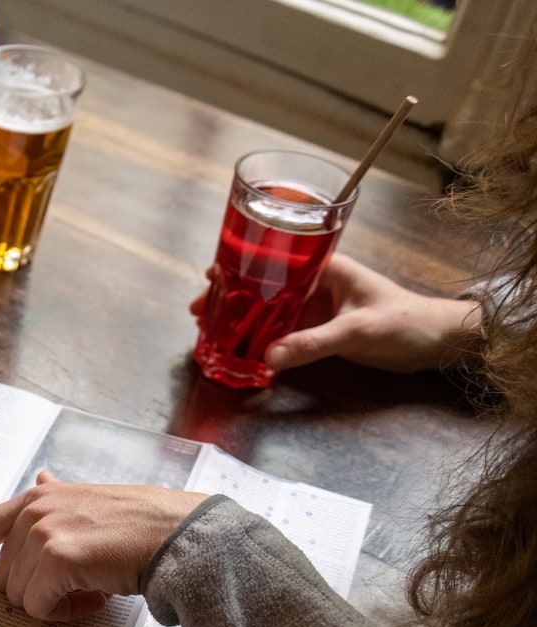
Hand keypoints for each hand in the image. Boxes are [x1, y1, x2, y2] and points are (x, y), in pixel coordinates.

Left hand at [0, 473, 207, 621]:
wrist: (182, 537)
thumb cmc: (144, 528)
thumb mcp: (90, 505)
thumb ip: (57, 501)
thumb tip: (41, 480)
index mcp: (36, 501)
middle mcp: (32, 512)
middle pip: (4, 578)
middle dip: (38, 591)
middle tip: (83, 583)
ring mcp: (41, 533)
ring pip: (21, 597)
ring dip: (57, 603)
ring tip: (96, 584)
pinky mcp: (55, 557)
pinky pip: (39, 607)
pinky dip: (68, 612)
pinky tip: (98, 594)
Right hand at [190, 253, 482, 373]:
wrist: (437, 343)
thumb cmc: (404, 323)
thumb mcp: (357, 332)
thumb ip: (312, 343)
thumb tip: (267, 358)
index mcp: (324, 268)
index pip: (274, 260)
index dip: (239, 266)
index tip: (210, 275)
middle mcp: (315, 284)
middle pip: (263, 285)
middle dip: (230, 295)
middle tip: (199, 311)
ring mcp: (316, 308)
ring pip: (268, 309)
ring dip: (240, 318)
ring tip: (209, 329)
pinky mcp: (319, 331)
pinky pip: (281, 332)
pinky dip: (258, 338)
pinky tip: (238, 348)